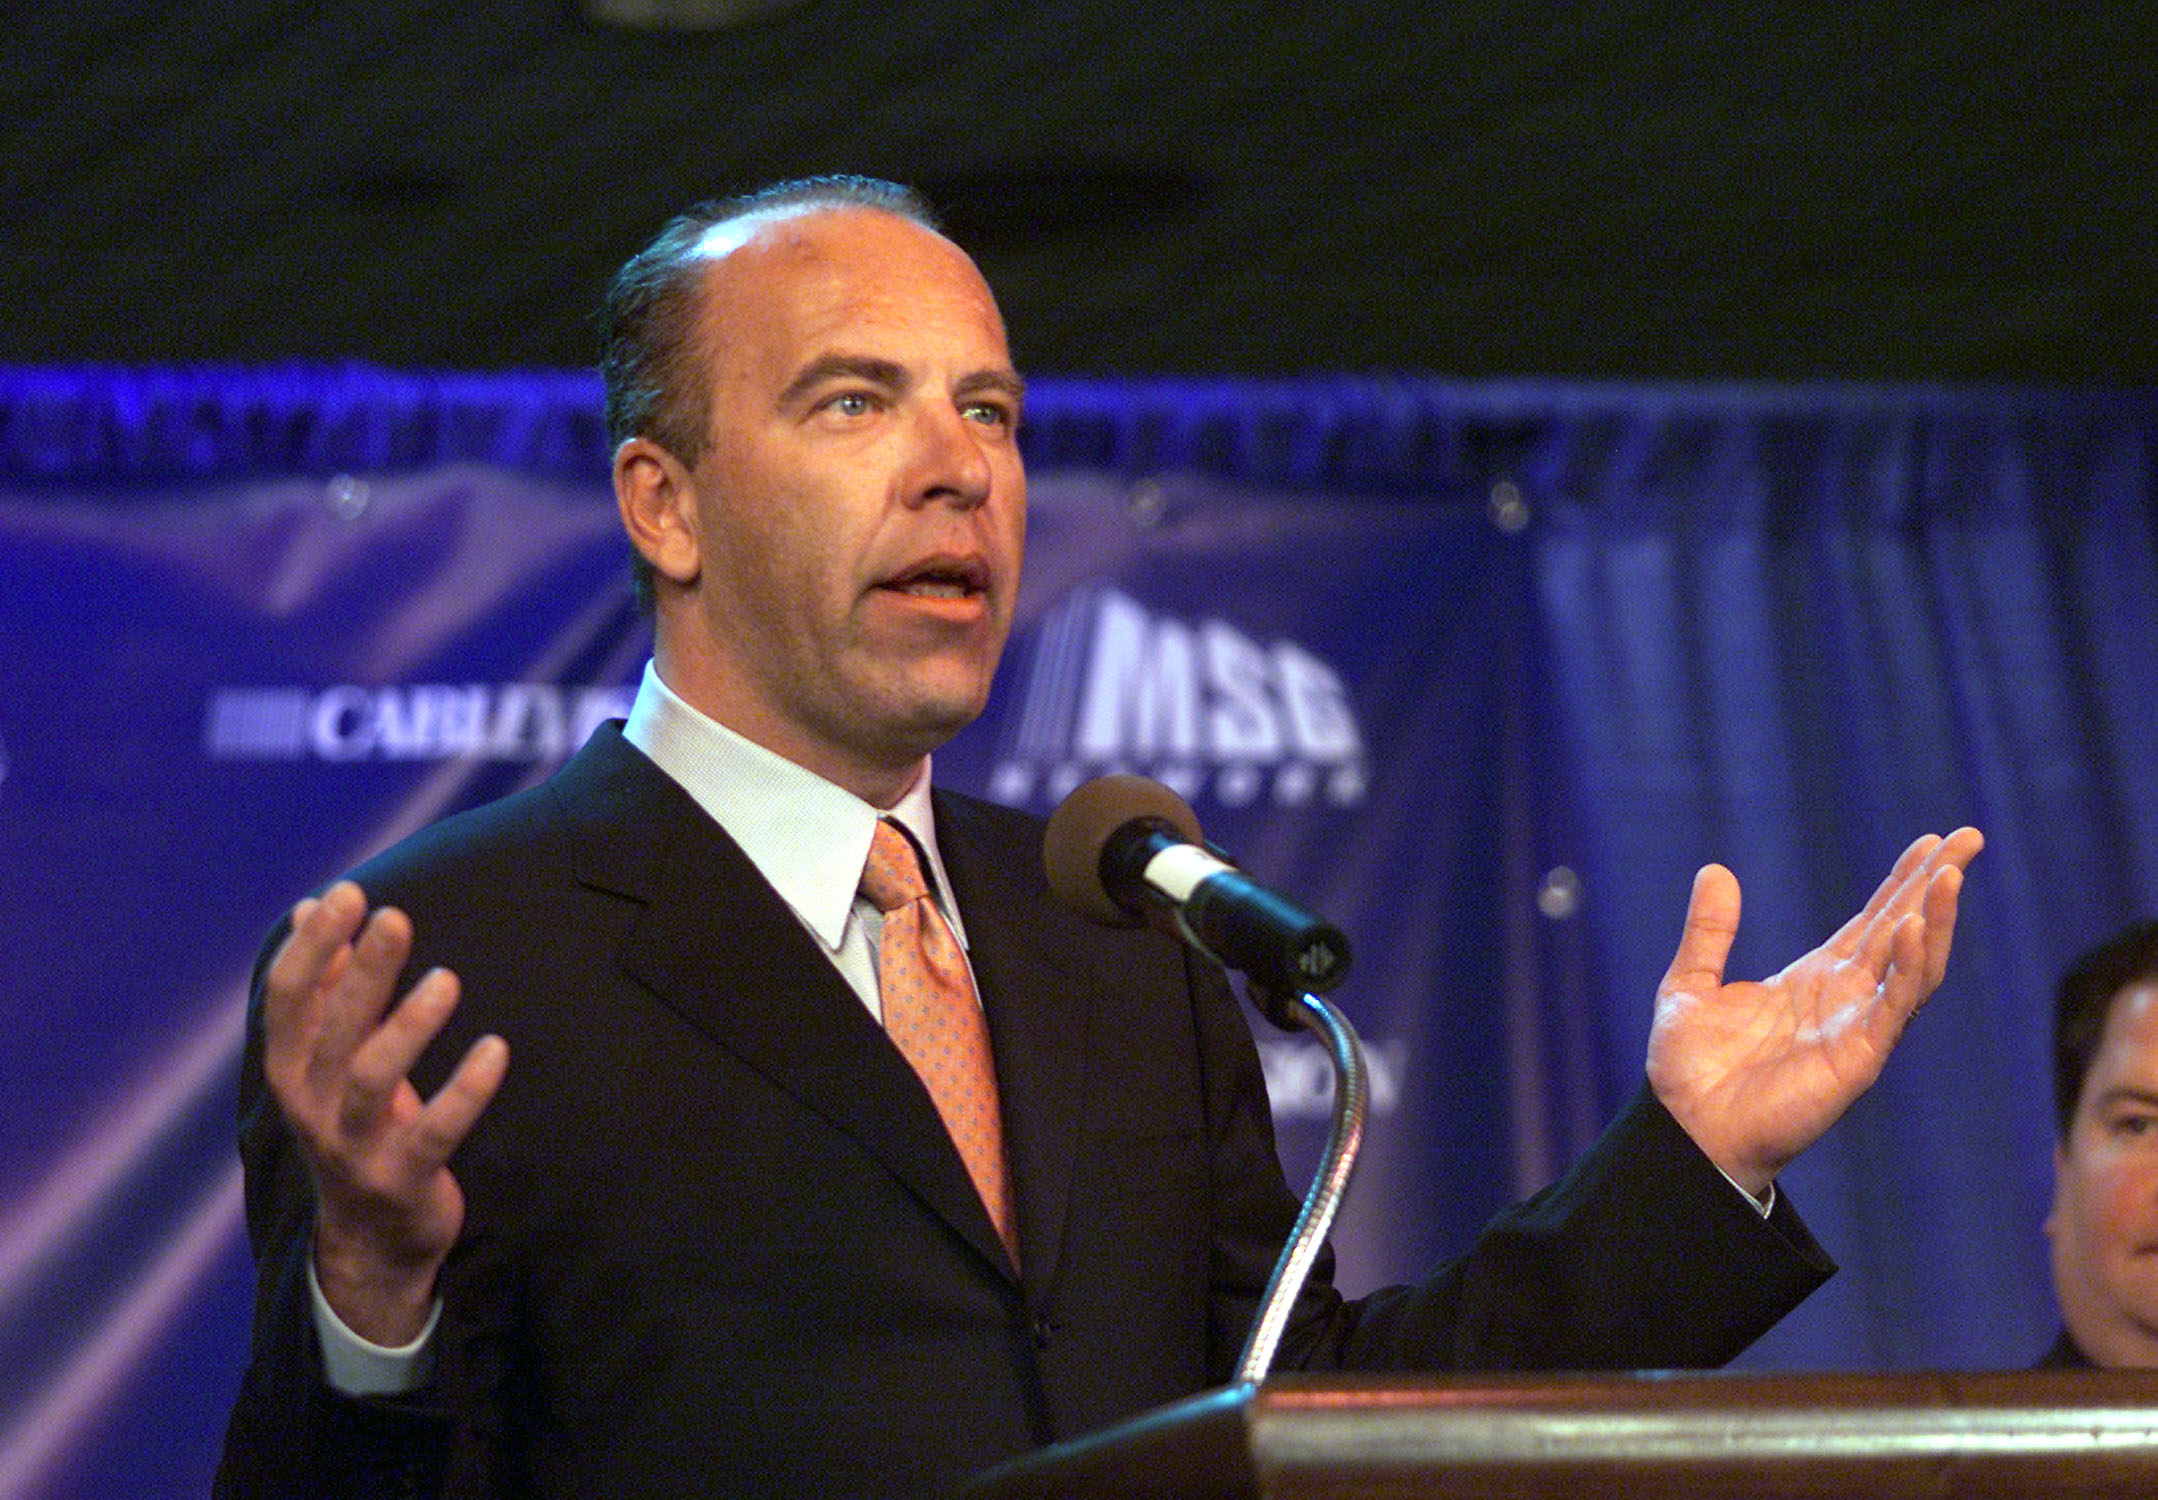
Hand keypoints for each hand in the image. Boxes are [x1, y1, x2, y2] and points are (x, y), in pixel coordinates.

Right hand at [261, 881, 507, 1343]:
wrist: (369, 1237)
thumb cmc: (354, 1124)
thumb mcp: (331, 1057)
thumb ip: (328, 981)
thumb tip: (314, 902)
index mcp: (290, 1068)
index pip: (288, 998)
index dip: (314, 945)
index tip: (348, 893)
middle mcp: (312, 1106)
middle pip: (332, 1030)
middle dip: (362, 972)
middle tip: (395, 917)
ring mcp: (353, 1146)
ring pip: (372, 1080)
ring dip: (407, 1027)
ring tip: (446, 980)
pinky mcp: (402, 1178)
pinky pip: (434, 1133)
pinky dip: (465, 1091)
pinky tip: (495, 1049)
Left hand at [1646, 827, 1982, 1197]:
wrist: (1683, 1130)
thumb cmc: (1689, 1069)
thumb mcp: (1690, 983)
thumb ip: (1709, 931)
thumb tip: (1715, 869)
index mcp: (1812, 981)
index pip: (1871, 922)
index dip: (1902, 883)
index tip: (1932, 842)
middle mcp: (1844, 1000)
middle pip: (1904, 932)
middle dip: (1937, 886)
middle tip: (1969, 837)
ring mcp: (1856, 1029)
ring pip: (1913, 967)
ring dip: (1934, 921)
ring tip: (1950, 874)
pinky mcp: (1857, 1059)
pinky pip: (1893, 1007)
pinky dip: (1907, 968)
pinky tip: (1913, 929)